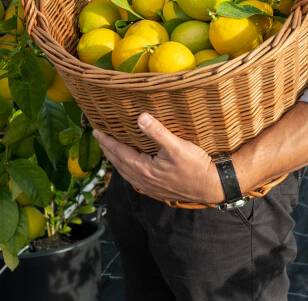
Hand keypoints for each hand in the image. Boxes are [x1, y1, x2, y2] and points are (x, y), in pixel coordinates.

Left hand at [93, 113, 224, 204]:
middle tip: (99, 138)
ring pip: (126, 173)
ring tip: (110, 150)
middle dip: (108, 150)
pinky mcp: (157, 190)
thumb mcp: (177, 146)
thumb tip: (141, 117)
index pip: (119, 152)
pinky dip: (127, 170)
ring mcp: (150, 187)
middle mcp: (143, 180)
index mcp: (144, 169)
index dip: (107, 141)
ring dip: (116, 160)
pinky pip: (135, 179)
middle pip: (118, 163)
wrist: (211, 186)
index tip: (96, 131)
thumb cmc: (196, 166)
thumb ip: (157, 132)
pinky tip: (130, 167)